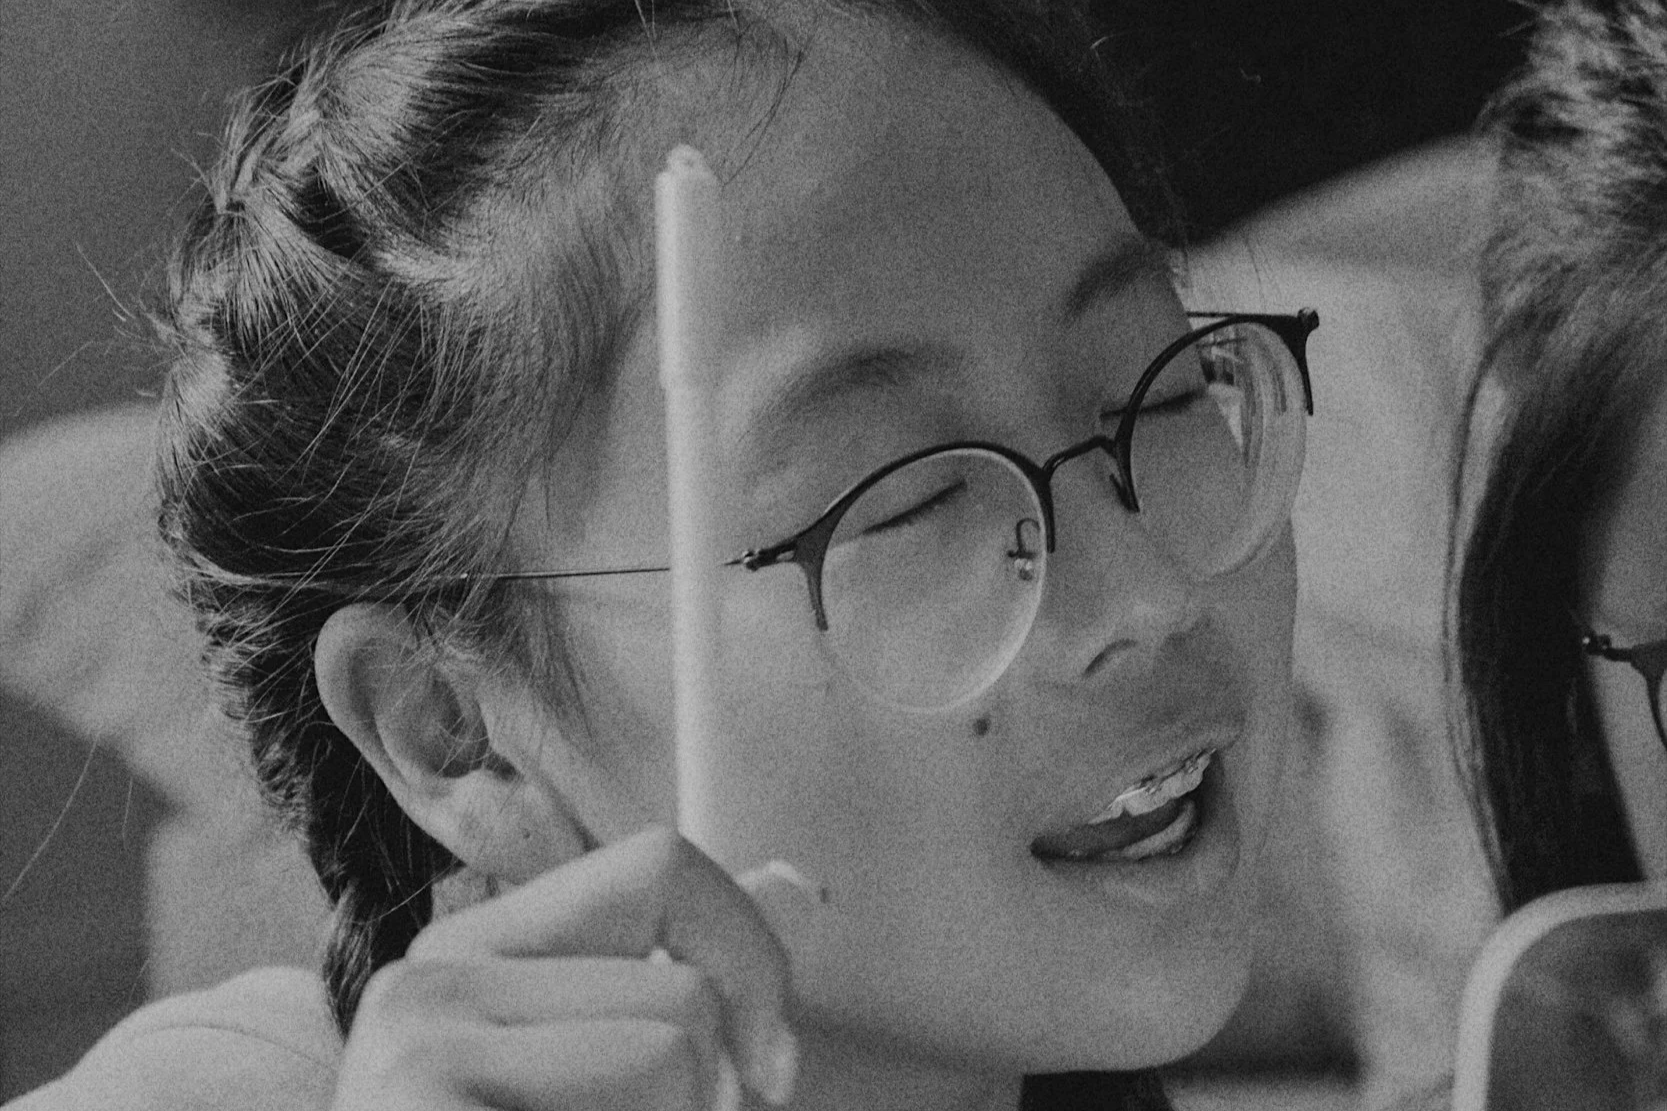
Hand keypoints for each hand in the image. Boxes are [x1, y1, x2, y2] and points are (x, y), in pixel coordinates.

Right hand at [331, 827, 798, 1110]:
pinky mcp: (423, 1105)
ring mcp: (412, 1045)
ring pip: (674, 1053)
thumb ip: (677, 997)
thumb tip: (794, 891)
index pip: (658, 867)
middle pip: (687, 994)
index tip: (766, 1075)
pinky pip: (646, 1101)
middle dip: (711, 1106)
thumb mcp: (614, 1086)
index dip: (750, 958)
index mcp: (476, 957)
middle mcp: (428, 980)